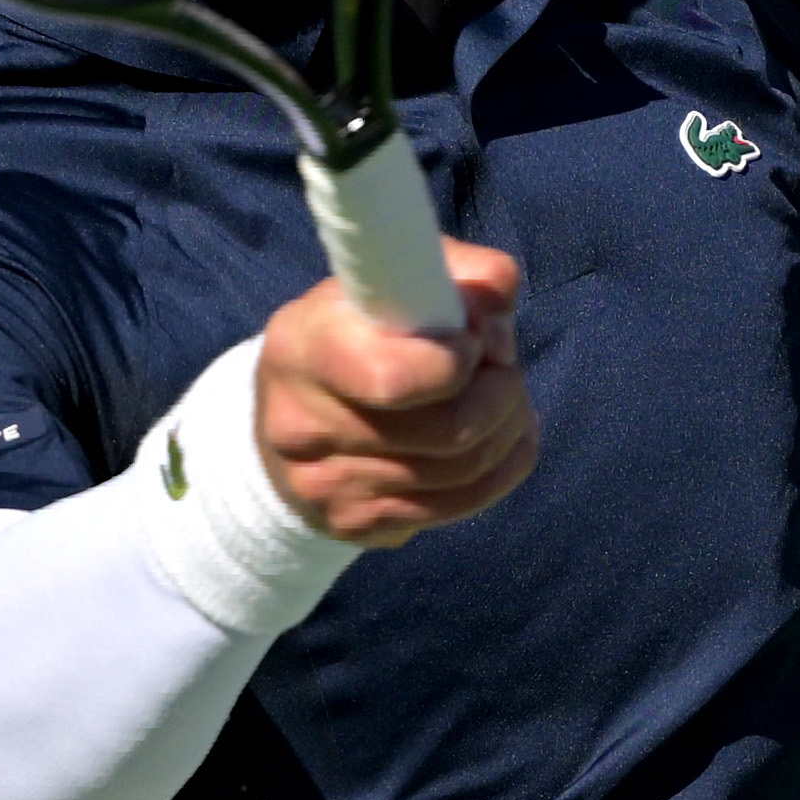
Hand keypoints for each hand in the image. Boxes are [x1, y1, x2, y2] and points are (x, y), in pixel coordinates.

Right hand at [255, 238, 538, 545]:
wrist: (292, 419)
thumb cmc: (356, 333)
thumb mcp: (389, 285)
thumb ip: (453, 273)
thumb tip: (499, 291)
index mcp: (302, 347)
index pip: (393, 378)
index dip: (456, 362)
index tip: (475, 340)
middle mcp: (300, 424)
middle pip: (447, 432)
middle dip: (501, 393)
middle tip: (505, 367)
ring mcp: (325, 486)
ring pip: (463, 473)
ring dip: (508, 429)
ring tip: (505, 398)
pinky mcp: (356, 526)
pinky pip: (461, 506)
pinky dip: (499, 469)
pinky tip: (498, 439)